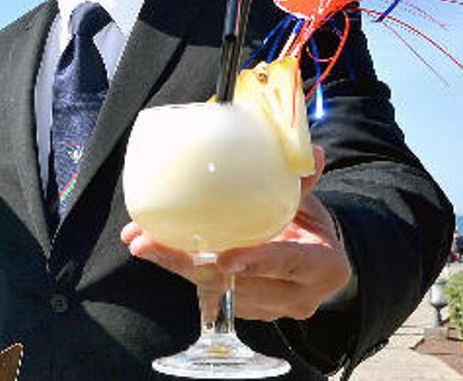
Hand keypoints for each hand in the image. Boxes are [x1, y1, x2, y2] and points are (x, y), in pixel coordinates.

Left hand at [122, 146, 351, 320]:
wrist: (315, 262)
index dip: (256, 261)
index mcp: (323, 267)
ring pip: (213, 290)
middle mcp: (297, 296)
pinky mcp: (244, 310)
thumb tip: (311, 151)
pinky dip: (177, 267)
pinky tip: (151, 248)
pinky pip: (205, 291)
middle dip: (188, 264)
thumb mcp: (310, 205)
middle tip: (148, 242)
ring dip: (173, 265)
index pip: (287, 263)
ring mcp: (269, 309)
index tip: (223, 258)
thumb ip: (300, 183)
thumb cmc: (309, 227)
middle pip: (236, 283)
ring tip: (140, 240)